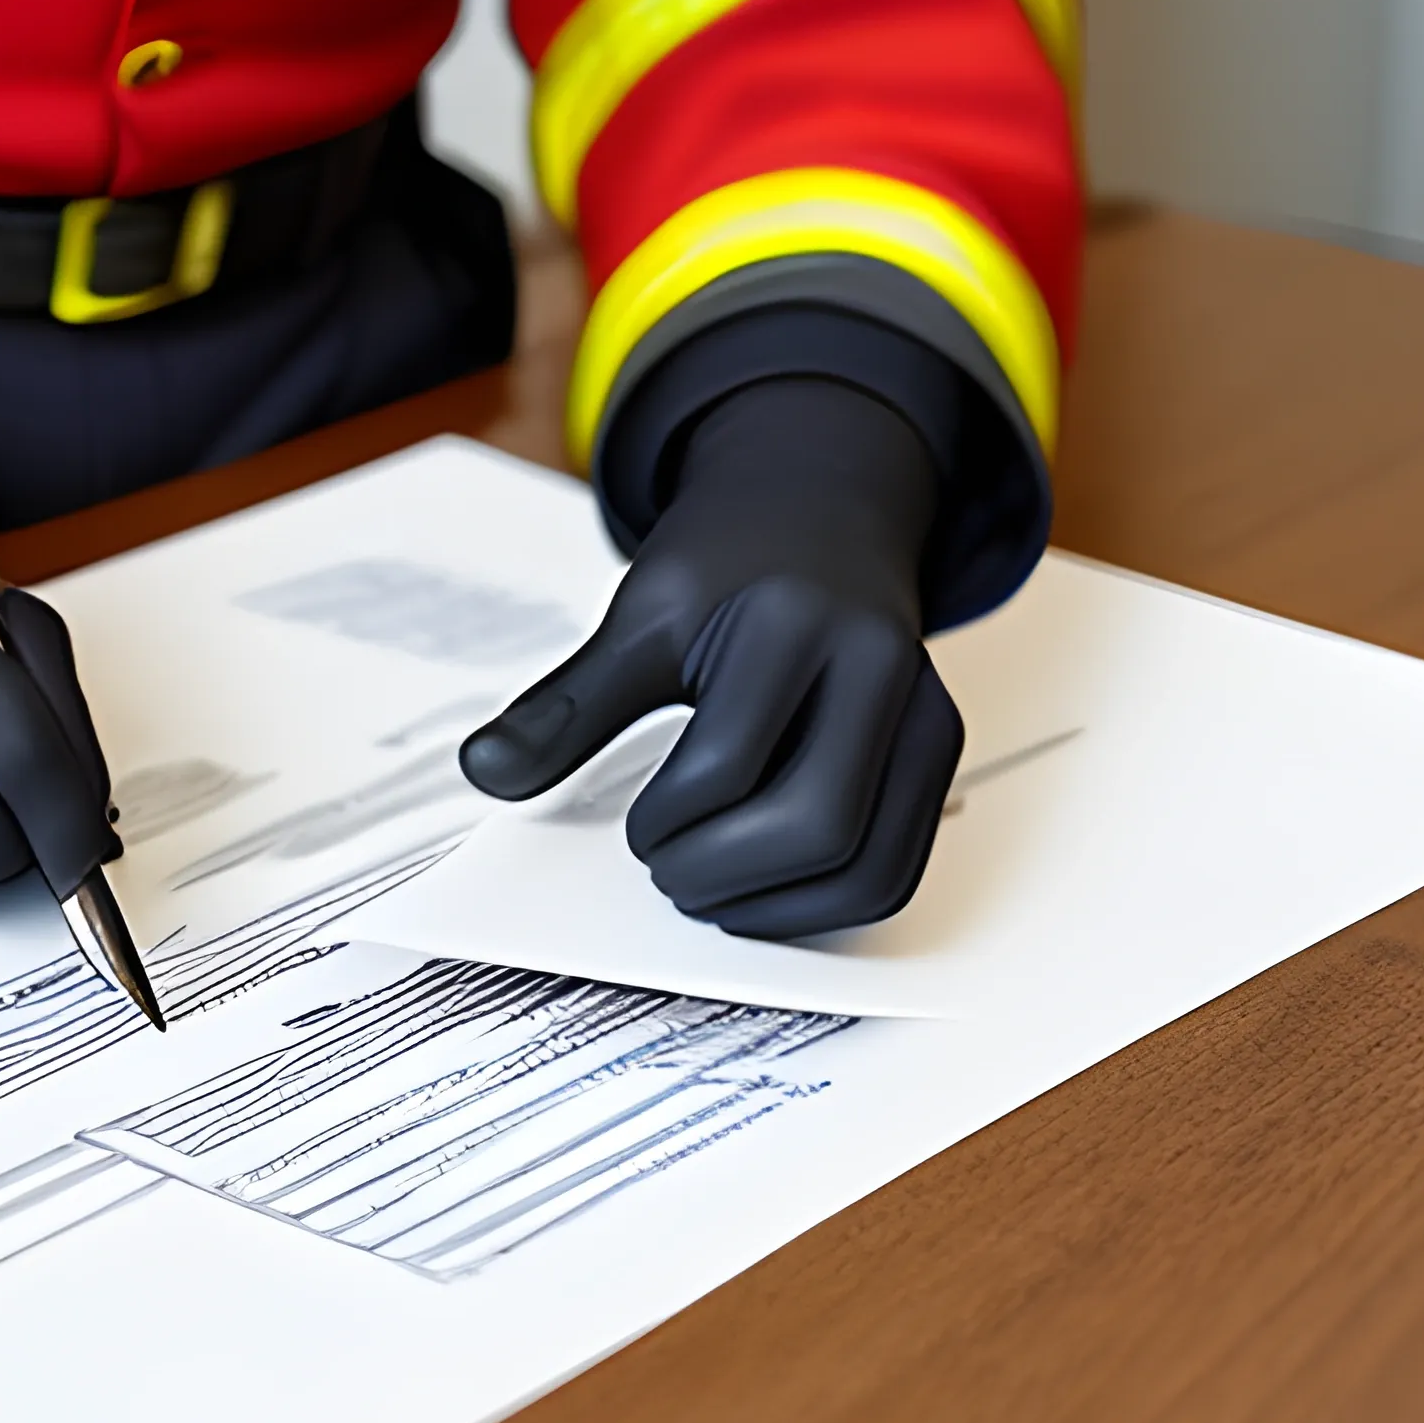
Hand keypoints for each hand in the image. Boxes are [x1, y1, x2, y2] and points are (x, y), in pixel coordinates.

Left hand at [461, 376, 961, 936]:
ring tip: (713, 888)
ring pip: (868, 867)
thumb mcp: (637, 615)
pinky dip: (825, 905)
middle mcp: (878, 666)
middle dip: (722, 873)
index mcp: (793, 620)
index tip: (639, 826)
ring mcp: (923, 714)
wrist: (822, 514)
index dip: (668, 820)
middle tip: (669, 870)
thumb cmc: (731, 566)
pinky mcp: (938, 756)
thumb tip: (486, 771)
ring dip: (778, 908)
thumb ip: (566, 703)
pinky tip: (765, 893)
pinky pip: (896, 870)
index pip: (727, 763)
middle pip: (816, 826)